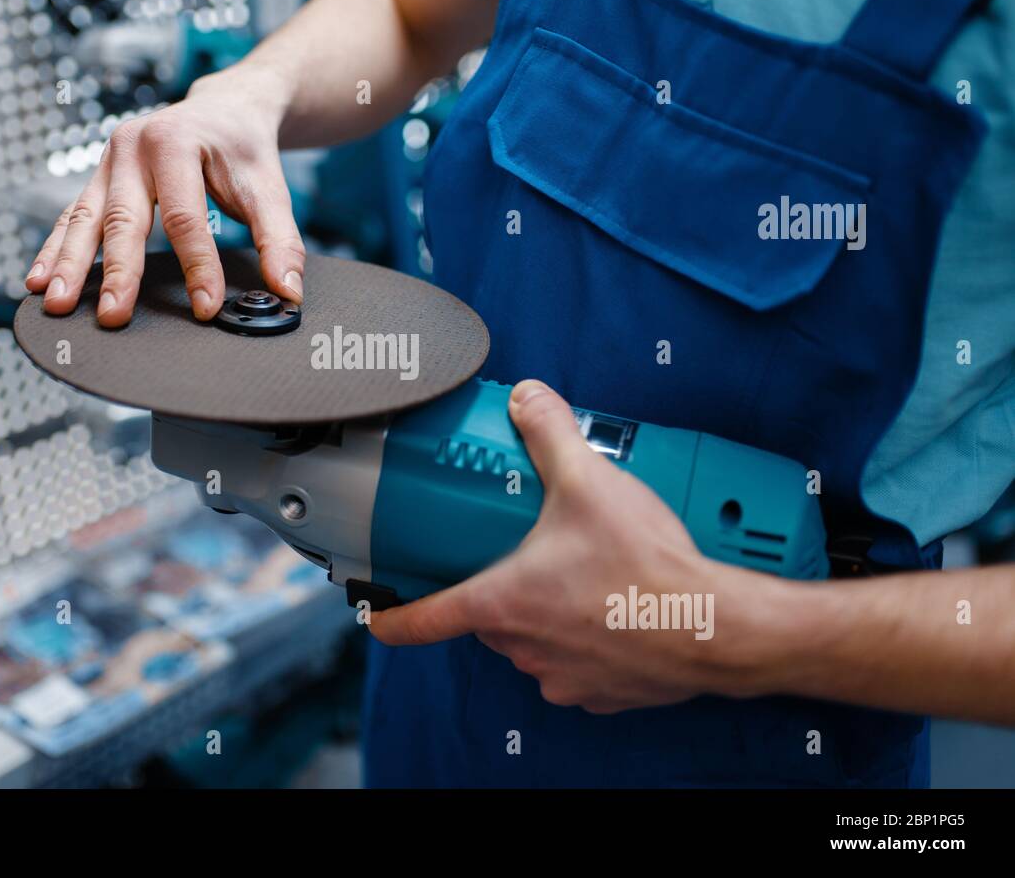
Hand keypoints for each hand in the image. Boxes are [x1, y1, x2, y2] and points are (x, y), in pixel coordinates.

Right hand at [24, 68, 304, 326]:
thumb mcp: (269, 187)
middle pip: (123, 217)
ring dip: (69, 263)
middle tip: (113, 315)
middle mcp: (133, 146)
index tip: (204, 307)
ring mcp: (108, 161)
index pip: (184, 216)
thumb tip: (288, 291)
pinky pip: (71, 216)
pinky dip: (56, 249)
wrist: (223, 107)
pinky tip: (39, 280)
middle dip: (116, 271)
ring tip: (58, 303)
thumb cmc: (242, 147)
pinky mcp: (98, 178)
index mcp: (176, 141)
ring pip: (84, 217)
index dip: (196, 265)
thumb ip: (280, 239)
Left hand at [370, 379, 789, 712]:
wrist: (717, 629)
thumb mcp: (588, 482)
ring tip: (585, 574)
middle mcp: (522, 646)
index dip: (393, 617)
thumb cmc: (648, 569)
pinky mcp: (598, 693)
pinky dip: (584, 638)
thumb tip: (527, 399)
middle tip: (529, 553)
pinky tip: (612, 608)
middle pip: (487, 616)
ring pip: (531, 639)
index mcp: (502, 602)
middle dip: (501, 585)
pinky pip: (573, 663)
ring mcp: (559, 675)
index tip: (376, 615)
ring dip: (546, 612)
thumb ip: (549, 435)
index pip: (424, 621)